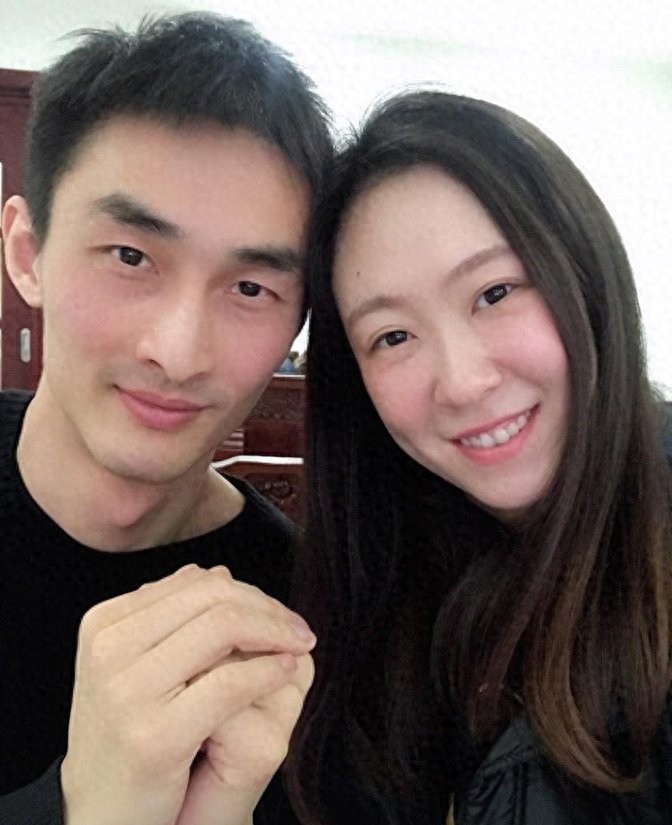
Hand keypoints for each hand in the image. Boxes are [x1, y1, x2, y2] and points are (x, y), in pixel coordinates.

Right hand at [60, 564, 315, 824]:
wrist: (106, 821)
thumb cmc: (128, 741)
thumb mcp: (139, 666)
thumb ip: (174, 615)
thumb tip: (219, 571)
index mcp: (105, 624)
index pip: (196, 582)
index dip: (249, 592)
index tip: (277, 613)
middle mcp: (109, 649)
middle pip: (213, 596)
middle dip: (267, 607)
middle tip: (298, 629)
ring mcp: (126, 692)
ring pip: (224, 626)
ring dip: (275, 631)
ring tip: (298, 645)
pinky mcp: (153, 736)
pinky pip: (230, 682)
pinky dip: (268, 670)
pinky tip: (285, 671)